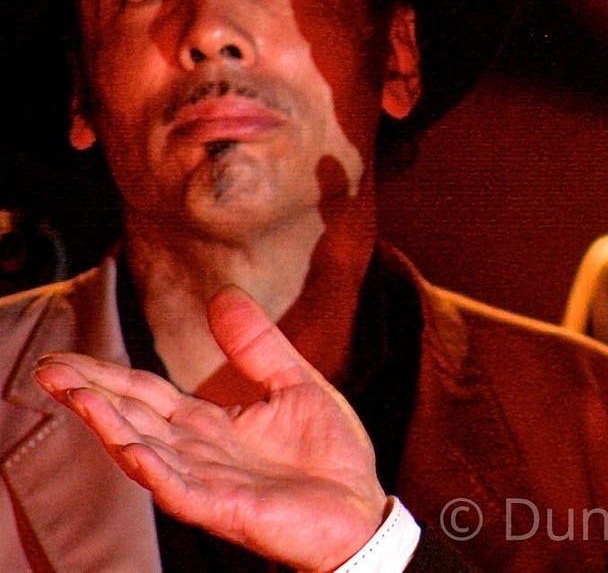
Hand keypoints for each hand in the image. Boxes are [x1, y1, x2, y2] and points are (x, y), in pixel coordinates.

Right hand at [33, 286, 388, 572]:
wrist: (362, 508)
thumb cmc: (329, 457)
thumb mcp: (296, 384)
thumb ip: (257, 345)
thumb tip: (222, 294)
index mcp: (210, 424)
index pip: (146, 394)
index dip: (106, 375)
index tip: (64, 358)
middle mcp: (198, 453)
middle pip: (133, 418)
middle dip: (91, 395)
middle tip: (49, 370)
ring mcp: (208, 482)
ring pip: (146, 451)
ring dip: (110, 426)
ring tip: (77, 397)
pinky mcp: (227, 509)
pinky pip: (181, 489)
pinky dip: (154, 470)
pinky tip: (129, 449)